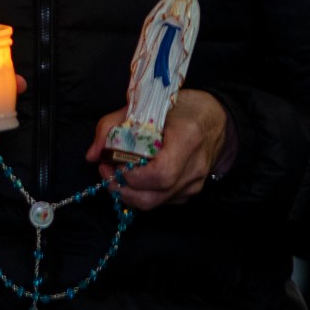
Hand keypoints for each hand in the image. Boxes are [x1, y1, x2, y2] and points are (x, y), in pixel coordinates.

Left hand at [87, 91, 228, 211]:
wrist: (217, 120)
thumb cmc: (182, 108)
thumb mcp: (145, 106)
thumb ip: (112, 125)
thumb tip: (92, 155)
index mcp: (188, 139)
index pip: (159, 174)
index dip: (130, 176)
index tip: (110, 162)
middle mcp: (194, 167)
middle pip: (153, 196)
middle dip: (122, 189)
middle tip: (106, 171)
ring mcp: (194, 184)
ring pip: (154, 203)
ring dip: (128, 193)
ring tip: (116, 174)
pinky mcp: (190, 193)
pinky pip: (161, 201)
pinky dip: (142, 193)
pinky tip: (135, 177)